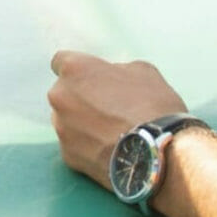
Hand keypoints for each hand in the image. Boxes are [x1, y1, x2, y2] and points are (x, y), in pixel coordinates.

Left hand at [46, 51, 188, 189]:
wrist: (156, 152)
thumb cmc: (152, 105)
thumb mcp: (143, 72)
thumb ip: (117, 70)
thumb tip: (111, 78)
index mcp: (74, 69)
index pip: (61, 62)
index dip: (79, 70)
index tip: (91, 78)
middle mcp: (59, 96)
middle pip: (64, 93)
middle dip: (80, 97)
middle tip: (107, 107)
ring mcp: (61, 127)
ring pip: (66, 120)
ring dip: (82, 122)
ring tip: (110, 132)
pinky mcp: (67, 155)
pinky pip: (74, 145)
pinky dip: (87, 146)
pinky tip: (109, 148)